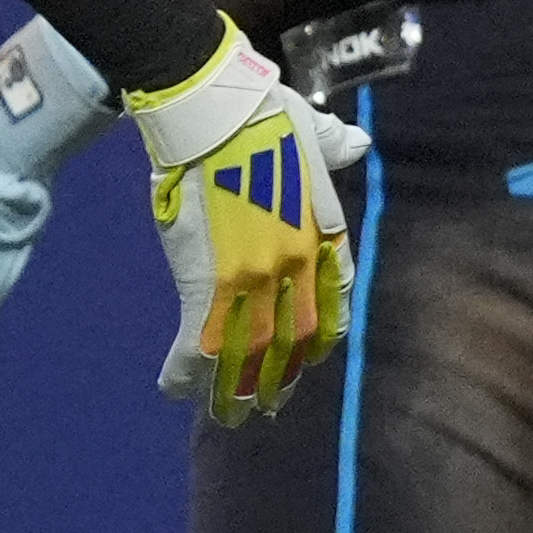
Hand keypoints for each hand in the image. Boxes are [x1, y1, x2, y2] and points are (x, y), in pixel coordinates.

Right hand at [126, 22, 372, 425]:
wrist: (217, 114)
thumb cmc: (263, 114)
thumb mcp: (313, 132)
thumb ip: (336, 145)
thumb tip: (358, 143)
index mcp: (324, 234)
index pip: (332, 305)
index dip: (318, 339)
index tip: (307, 359)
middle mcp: (297, 267)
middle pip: (293, 341)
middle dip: (280, 379)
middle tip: (267, 407)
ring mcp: (256, 279)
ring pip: (249, 355)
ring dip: (235, 392)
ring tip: (228, 418)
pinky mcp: (209, 285)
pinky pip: (198, 346)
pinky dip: (185, 374)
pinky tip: (174, 391)